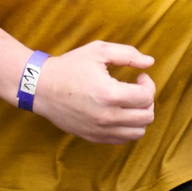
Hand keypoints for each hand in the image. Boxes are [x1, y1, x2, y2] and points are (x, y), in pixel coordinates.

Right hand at [27, 41, 155, 144]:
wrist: (41, 87)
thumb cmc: (69, 66)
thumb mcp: (98, 51)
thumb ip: (127, 54)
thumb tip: (150, 62)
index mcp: (109, 94)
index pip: (146, 97)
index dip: (149, 85)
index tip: (140, 77)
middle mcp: (107, 116)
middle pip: (146, 117)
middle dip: (147, 101)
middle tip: (136, 89)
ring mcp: (99, 130)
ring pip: (138, 133)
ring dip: (140, 116)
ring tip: (129, 103)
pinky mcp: (92, 136)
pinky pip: (122, 139)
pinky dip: (127, 128)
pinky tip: (119, 113)